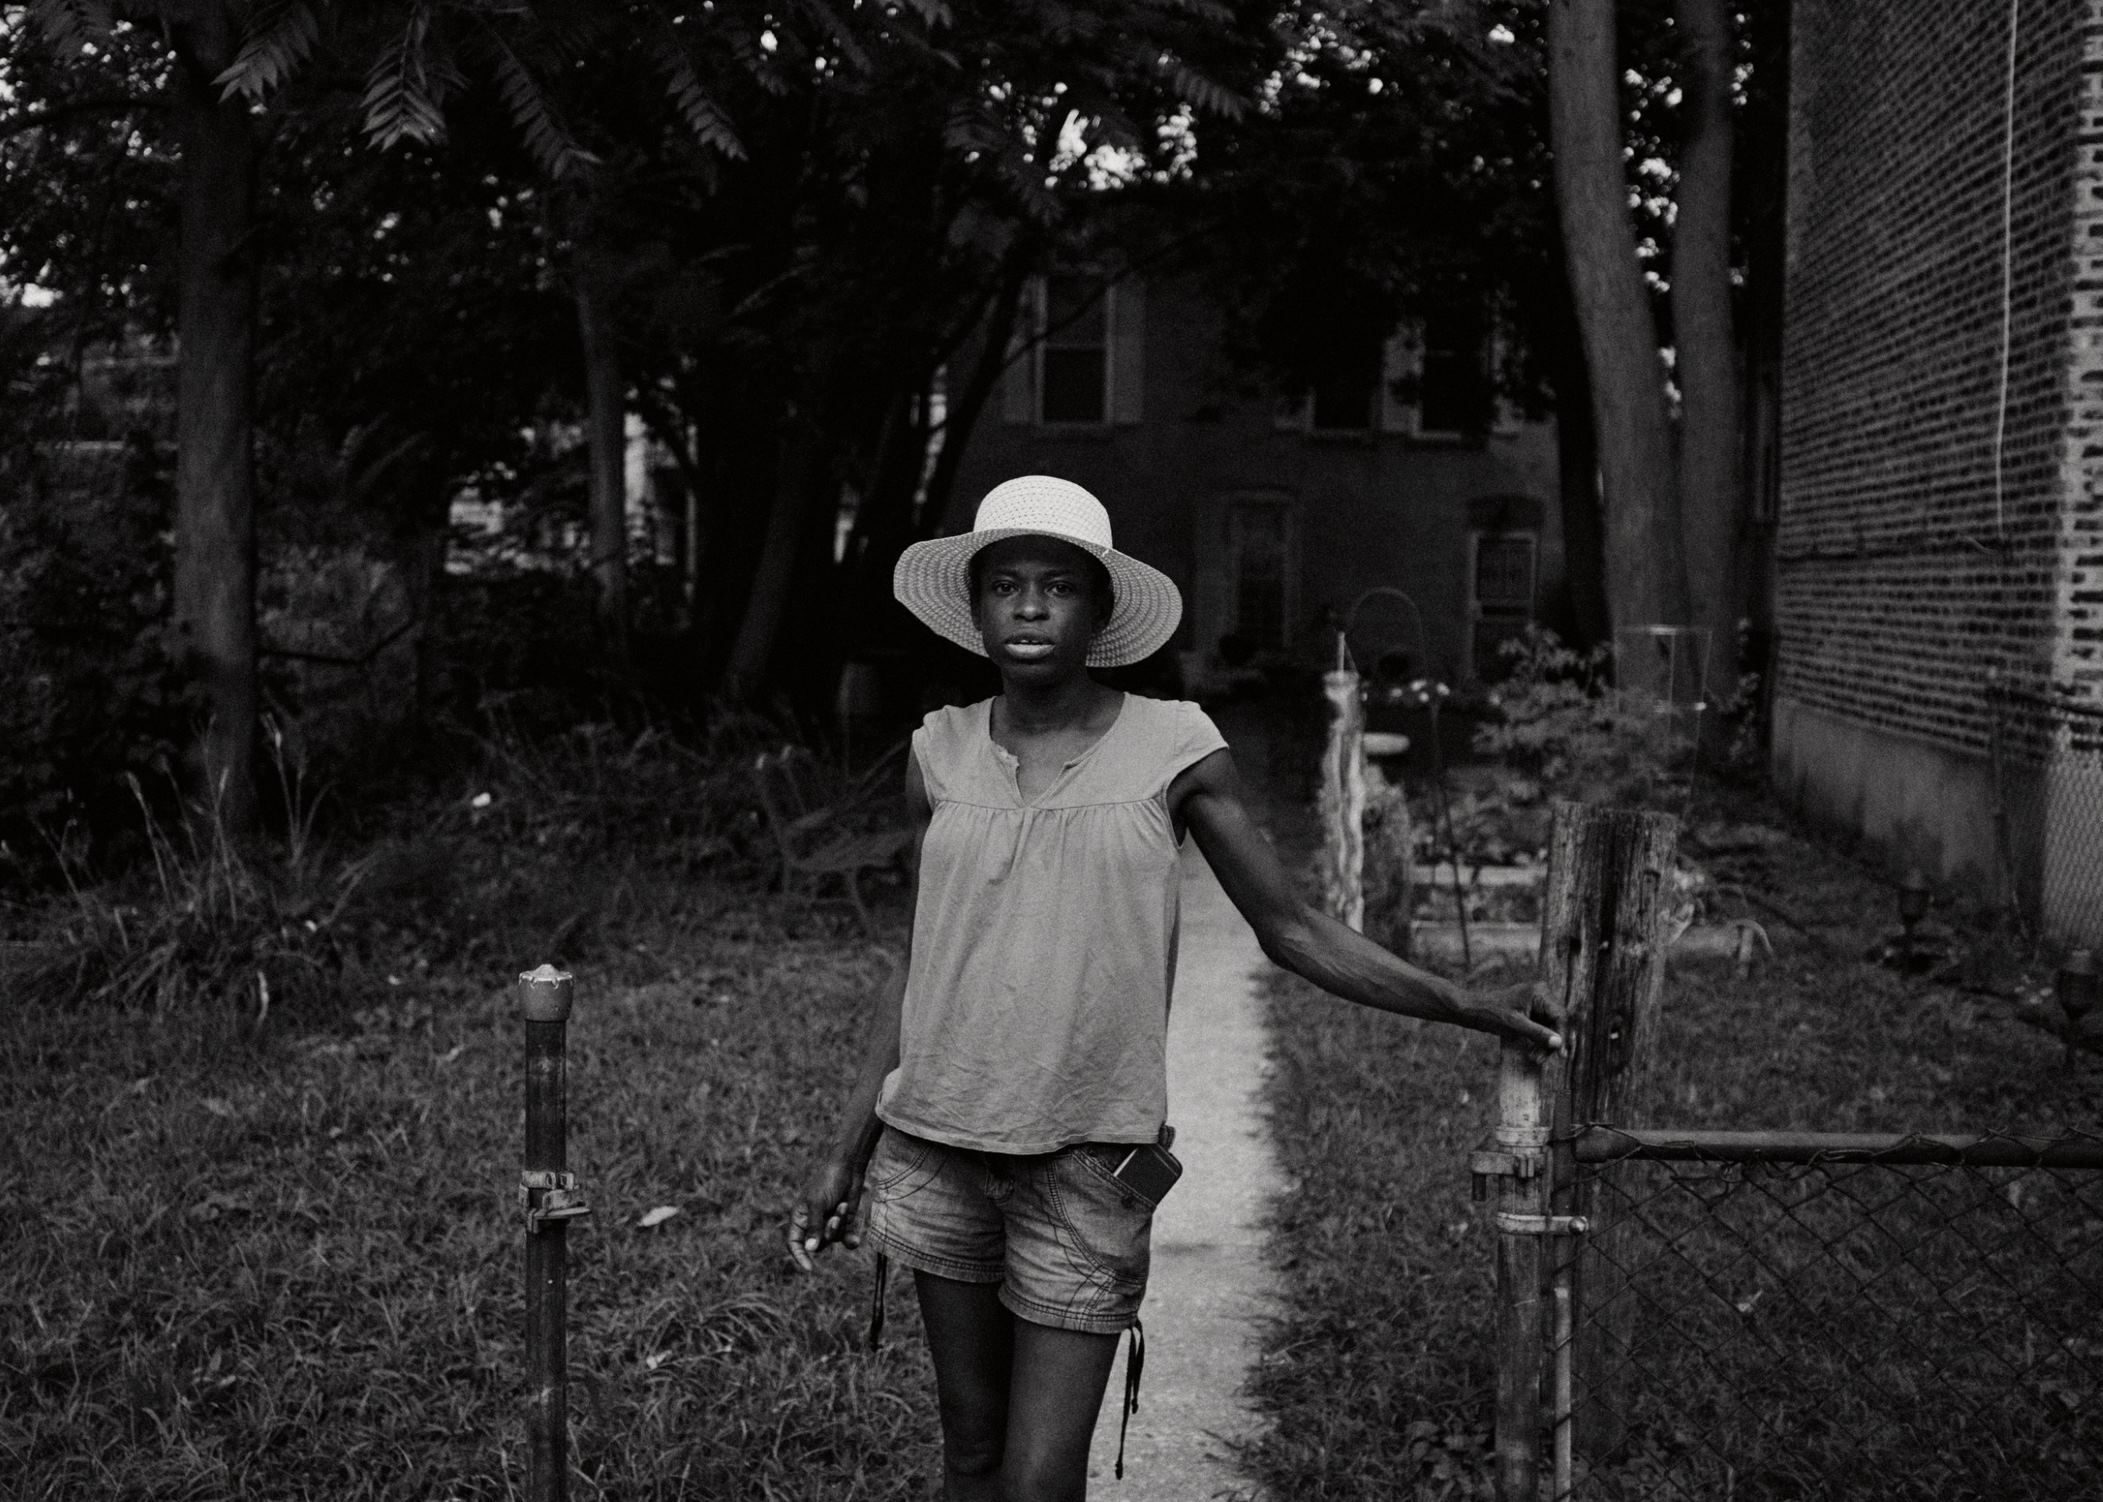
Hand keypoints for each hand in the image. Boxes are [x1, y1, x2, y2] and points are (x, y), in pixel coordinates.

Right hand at [786, 1155, 861, 1272]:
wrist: (849, 1168)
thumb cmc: (828, 1181)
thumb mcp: (818, 1203)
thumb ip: (814, 1227)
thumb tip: (810, 1250)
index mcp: (800, 1217)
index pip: (794, 1243)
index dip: (800, 1256)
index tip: (810, 1268)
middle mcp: (813, 1223)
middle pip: (817, 1244)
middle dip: (828, 1234)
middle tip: (835, 1218)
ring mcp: (828, 1223)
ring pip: (832, 1240)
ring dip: (839, 1227)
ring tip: (842, 1206)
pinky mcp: (844, 1222)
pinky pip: (845, 1238)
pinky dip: (850, 1239)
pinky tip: (855, 1240)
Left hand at [1472, 978, 1564, 1053]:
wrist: (1471, 1010)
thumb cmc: (1491, 1014)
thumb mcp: (1515, 1025)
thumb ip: (1538, 1033)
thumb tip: (1559, 1043)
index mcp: (1540, 993)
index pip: (1560, 1016)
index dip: (1562, 1036)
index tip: (1560, 1055)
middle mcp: (1541, 994)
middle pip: (1557, 1022)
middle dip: (1552, 1042)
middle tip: (1542, 1059)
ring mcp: (1536, 1002)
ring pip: (1550, 1026)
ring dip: (1545, 1043)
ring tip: (1536, 1058)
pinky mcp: (1530, 1010)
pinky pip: (1541, 1026)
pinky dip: (1539, 1039)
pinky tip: (1533, 1052)